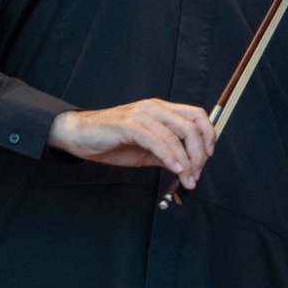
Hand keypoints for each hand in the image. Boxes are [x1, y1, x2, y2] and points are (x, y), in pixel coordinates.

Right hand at [48, 99, 214, 188]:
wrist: (79, 136)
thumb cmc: (111, 141)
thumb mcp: (146, 149)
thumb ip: (167, 152)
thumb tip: (188, 165)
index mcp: (160, 110)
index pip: (196, 115)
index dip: (208, 135)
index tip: (208, 156)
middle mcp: (154, 108)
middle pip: (191, 127)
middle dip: (199, 154)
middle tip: (196, 174)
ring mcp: (141, 115)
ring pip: (176, 136)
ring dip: (186, 162)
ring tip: (187, 179)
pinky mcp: (128, 125)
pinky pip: (156, 141)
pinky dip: (170, 157)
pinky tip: (175, 169)